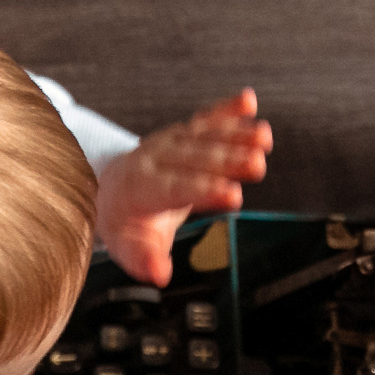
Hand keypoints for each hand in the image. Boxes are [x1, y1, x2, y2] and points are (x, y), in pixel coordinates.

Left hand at [95, 88, 273, 285]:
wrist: (110, 188)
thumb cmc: (124, 221)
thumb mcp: (128, 247)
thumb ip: (145, 259)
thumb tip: (160, 273)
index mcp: (141, 187)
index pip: (176, 188)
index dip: (205, 190)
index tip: (232, 196)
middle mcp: (156, 157)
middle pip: (196, 158)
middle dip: (228, 160)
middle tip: (257, 166)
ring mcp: (172, 141)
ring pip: (206, 135)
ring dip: (236, 134)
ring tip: (264, 138)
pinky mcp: (186, 131)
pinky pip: (207, 118)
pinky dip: (227, 109)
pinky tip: (248, 101)